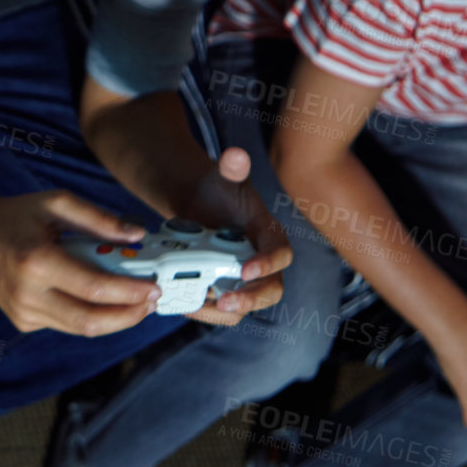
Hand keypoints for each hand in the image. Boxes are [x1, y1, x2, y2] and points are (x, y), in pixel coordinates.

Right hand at [0, 190, 161, 335]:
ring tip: (136, 303)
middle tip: (152, 302)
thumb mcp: (57, 203)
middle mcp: (27, 294)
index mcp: (36, 262)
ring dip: (115, 319)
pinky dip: (90, 315)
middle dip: (129, 315)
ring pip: (82, 328)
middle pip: (91, 320)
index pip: (95, 289)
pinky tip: (102, 300)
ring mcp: (23, 313)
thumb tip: (138, 235)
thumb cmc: (16, 215)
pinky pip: (67, 324)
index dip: (131, 292)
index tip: (155, 288)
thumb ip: (99, 218)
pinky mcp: (23, 321)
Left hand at [177, 147, 292, 326]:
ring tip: (196, 305)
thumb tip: (235, 155)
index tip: (246, 270)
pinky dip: (206, 310)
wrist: (198, 206)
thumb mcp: (224, 178)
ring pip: (247, 306)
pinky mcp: (228, 289)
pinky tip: (186, 304)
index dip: (268, 264)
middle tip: (225, 300)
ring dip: (224, 311)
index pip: (281, 254)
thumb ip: (232, 169)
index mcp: (270, 235)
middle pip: (272, 290)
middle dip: (251, 299)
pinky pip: (224, 309)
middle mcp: (264, 262)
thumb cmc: (219, 192)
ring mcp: (247, 280)